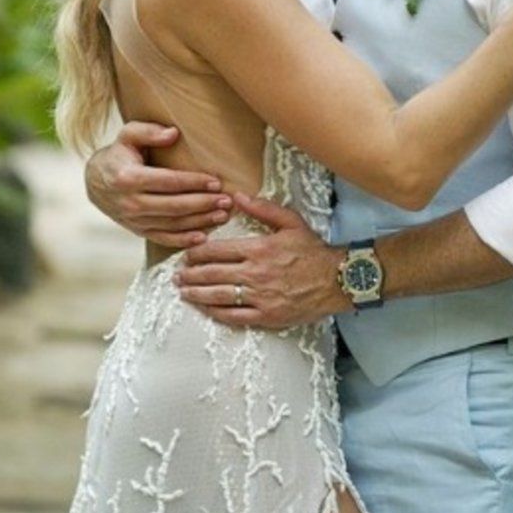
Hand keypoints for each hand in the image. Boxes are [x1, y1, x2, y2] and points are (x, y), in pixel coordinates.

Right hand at [84, 120, 231, 250]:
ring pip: (172, 224)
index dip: (193, 182)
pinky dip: (183, 240)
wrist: (96, 181)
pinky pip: (163, 238)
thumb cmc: (118, 154)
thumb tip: (173, 133)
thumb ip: (148, 131)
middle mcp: (130, 202)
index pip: (168, 182)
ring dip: (199, 222)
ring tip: (222, 215)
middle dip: (203, 204)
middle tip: (226, 201)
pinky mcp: (137, 230)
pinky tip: (203, 236)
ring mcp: (133, 220)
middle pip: (174, 206)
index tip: (216, 182)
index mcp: (128, 177)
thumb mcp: (128, 135)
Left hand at [176, 193, 345, 328]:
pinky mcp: (266, 316)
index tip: (186, 255)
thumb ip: (262, 209)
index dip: (198, 254)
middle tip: (176, 275)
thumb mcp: (291, 222)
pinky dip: (216, 313)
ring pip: (219, 296)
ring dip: (197, 294)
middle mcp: (255, 274)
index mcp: (258, 249)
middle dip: (190, 275)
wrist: (337, 280)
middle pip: (213, 274)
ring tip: (183, 291)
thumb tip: (237, 196)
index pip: (218, 251)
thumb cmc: (313, 250)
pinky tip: (205, 309)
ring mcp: (259, 297)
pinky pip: (234, 316)